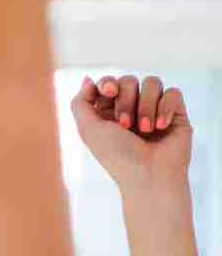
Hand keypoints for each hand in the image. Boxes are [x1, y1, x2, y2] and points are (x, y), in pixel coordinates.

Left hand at [70, 73, 193, 190]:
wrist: (149, 175)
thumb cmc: (117, 155)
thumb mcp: (88, 129)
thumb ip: (80, 103)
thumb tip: (87, 80)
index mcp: (108, 113)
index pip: (109, 83)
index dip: (108, 82)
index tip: (109, 91)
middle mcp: (131, 109)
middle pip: (129, 80)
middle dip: (125, 100)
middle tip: (125, 125)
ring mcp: (154, 109)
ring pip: (152, 83)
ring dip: (145, 106)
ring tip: (145, 130)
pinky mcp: (176, 113)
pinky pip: (173, 92)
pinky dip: (165, 108)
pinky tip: (161, 127)